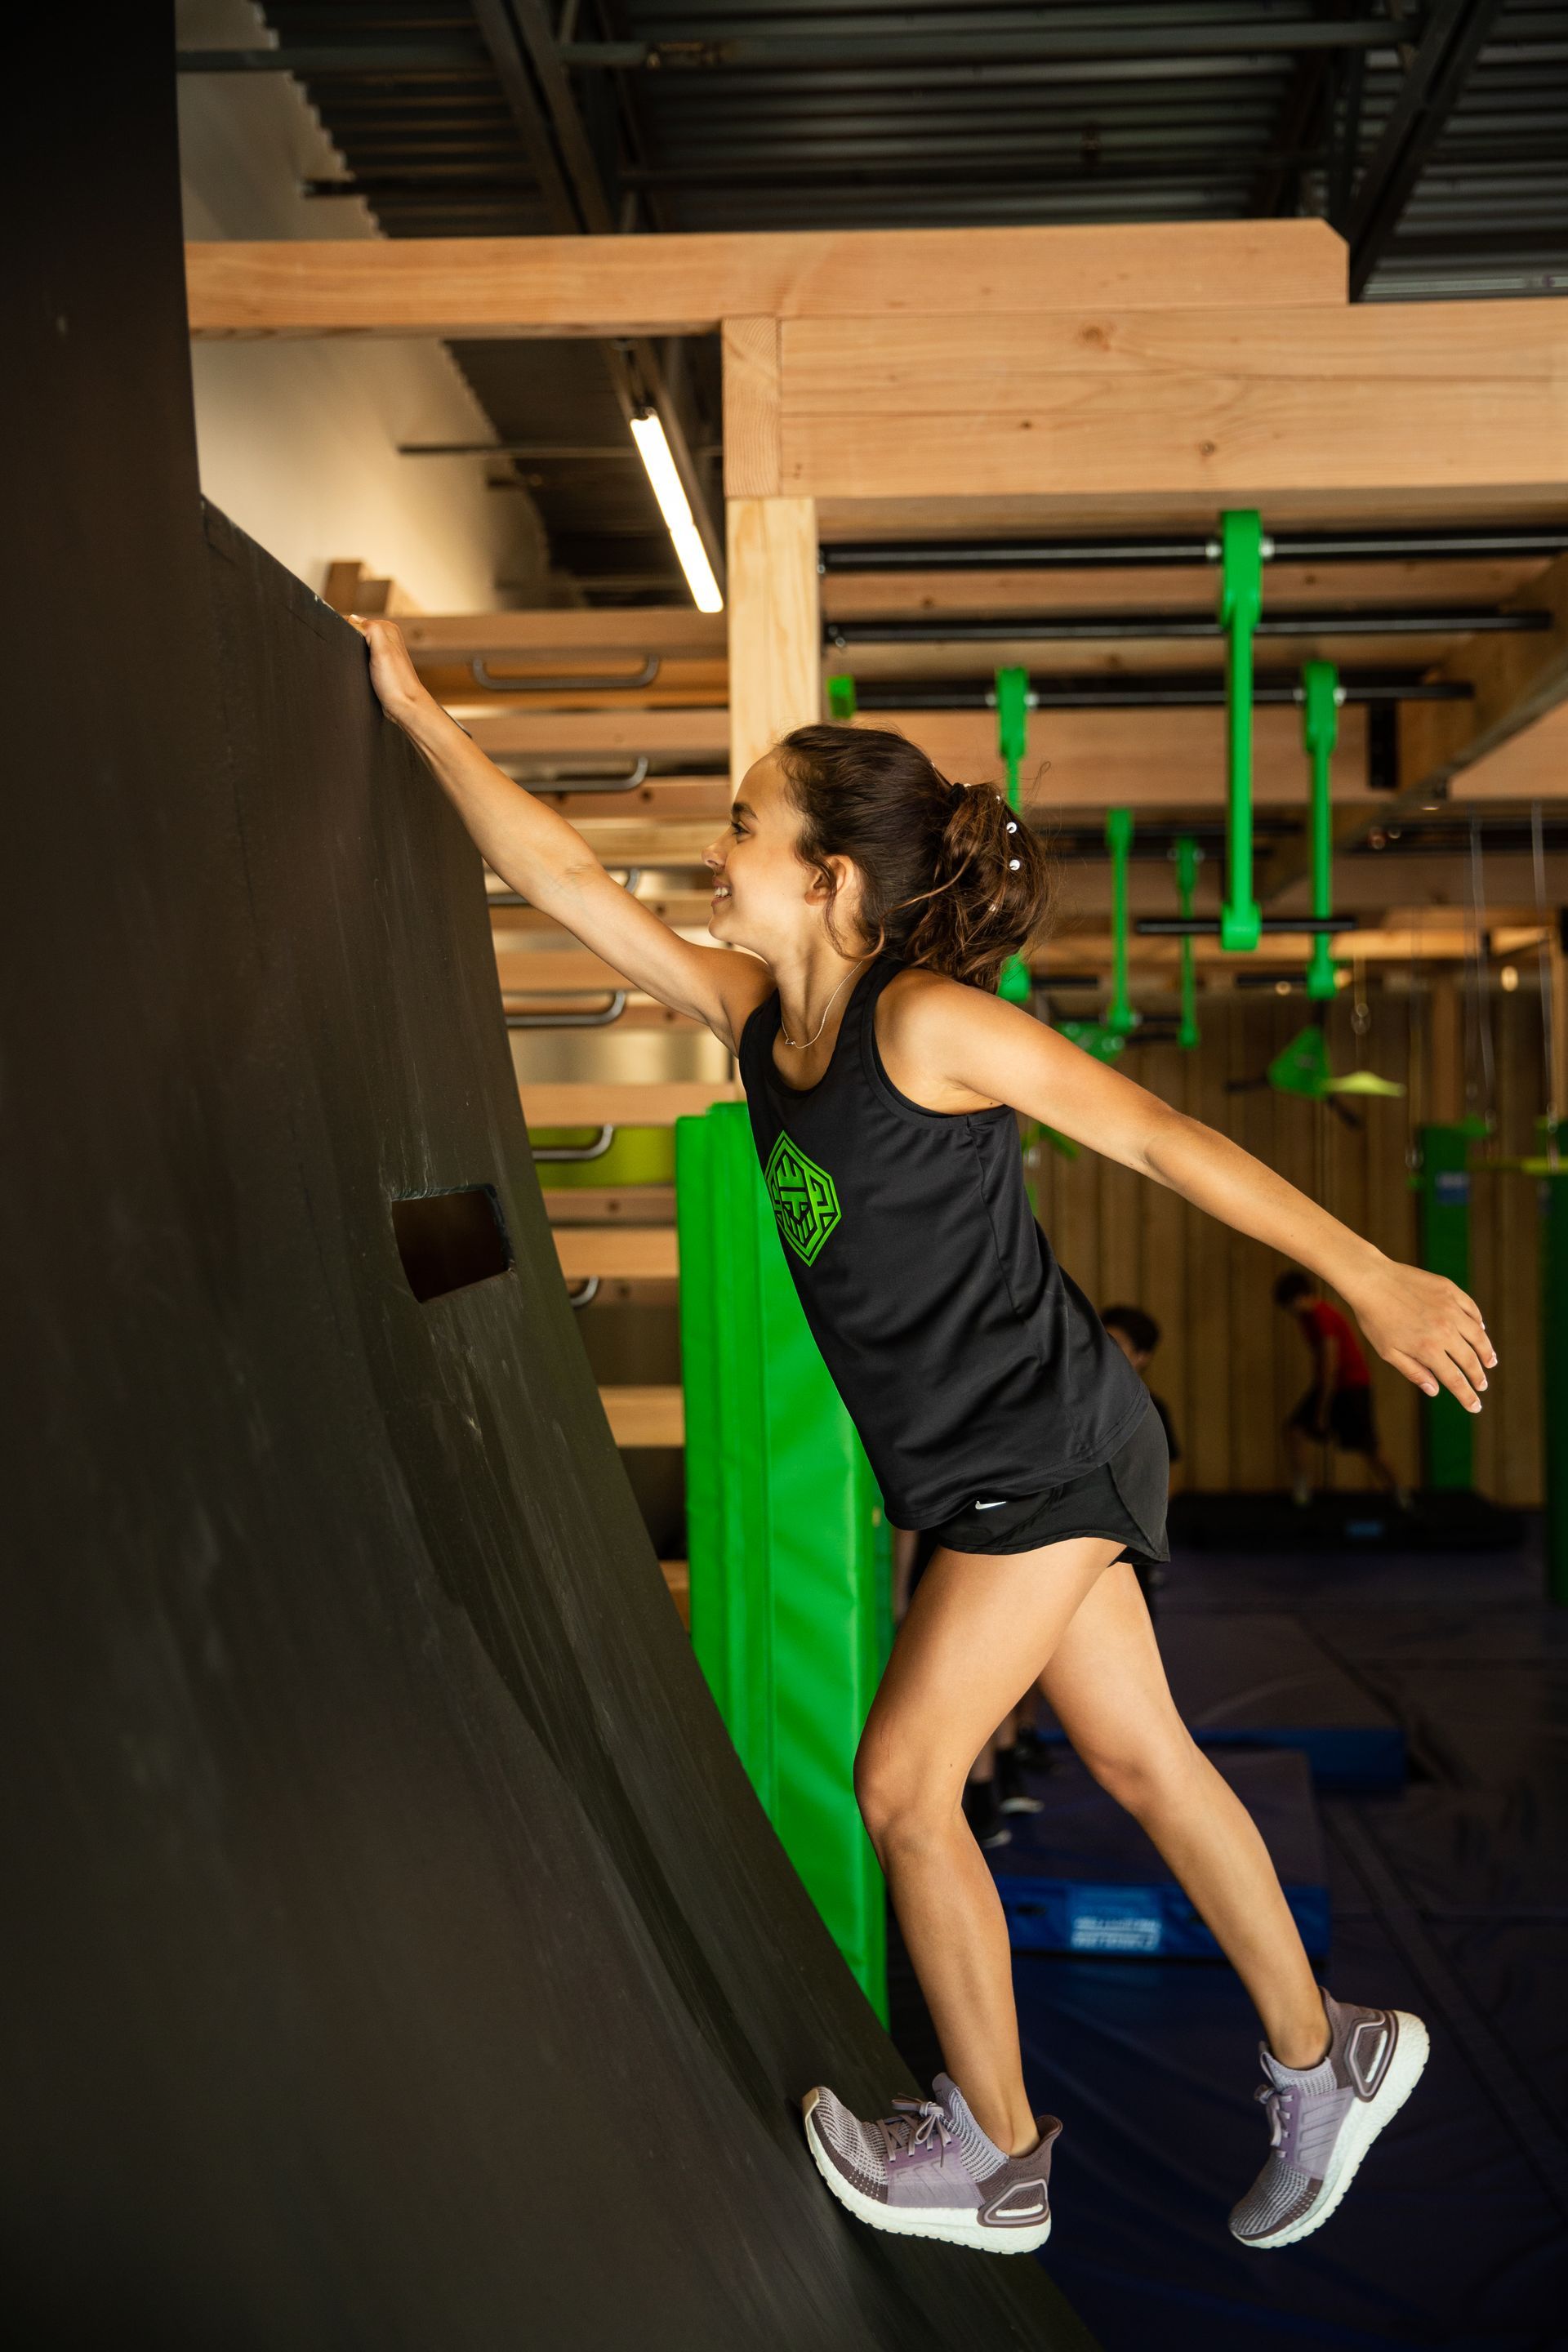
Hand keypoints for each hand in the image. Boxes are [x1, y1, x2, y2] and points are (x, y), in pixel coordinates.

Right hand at [346, 615, 428, 724]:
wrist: (404, 708)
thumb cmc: (396, 682)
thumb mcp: (383, 650)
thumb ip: (371, 630)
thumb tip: (352, 620)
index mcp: (387, 629)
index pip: (356, 620)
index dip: (346, 630)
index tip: (344, 645)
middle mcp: (385, 638)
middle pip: (355, 633)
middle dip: (347, 642)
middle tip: (348, 657)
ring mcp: (381, 653)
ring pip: (355, 647)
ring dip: (349, 654)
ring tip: (352, 665)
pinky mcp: (377, 667)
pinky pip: (359, 659)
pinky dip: (354, 663)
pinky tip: (354, 671)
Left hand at [1345, 1258, 1495, 1412]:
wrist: (1371, 1280)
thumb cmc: (1374, 1319)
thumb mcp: (1388, 1351)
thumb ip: (1413, 1371)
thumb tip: (1434, 1390)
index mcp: (1428, 1349)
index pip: (1455, 1379)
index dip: (1466, 1395)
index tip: (1475, 1406)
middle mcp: (1444, 1330)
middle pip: (1470, 1360)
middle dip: (1478, 1376)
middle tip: (1482, 1385)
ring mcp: (1450, 1309)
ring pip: (1477, 1335)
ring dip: (1486, 1351)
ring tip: (1491, 1362)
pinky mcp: (1450, 1291)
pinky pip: (1471, 1310)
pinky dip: (1478, 1323)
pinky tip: (1480, 1330)